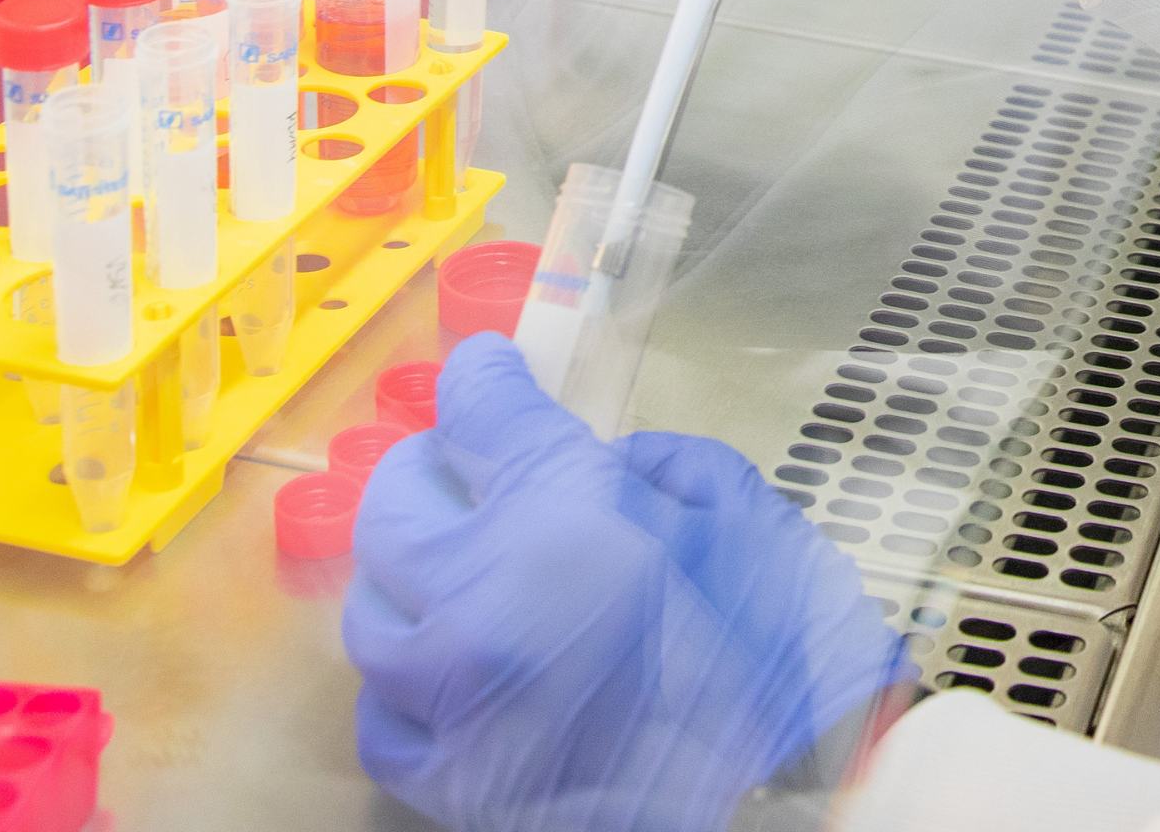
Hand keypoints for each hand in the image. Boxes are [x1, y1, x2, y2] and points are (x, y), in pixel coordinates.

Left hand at [344, 336, 909, 831]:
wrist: (787, 792)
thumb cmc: (783, 645)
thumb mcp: (746, 512)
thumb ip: (663, 467)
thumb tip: (607, 470)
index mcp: (559, 512)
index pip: (481, 414)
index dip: (479, 379)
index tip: (483, 369)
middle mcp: (478, 596)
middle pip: (395, 507)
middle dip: (424, 472)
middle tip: (457, 468)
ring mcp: (451, 696)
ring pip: (372, 614)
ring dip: (408, 578)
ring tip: (449, 572)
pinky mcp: (447, 781)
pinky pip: (382, 718)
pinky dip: (404, 685)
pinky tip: (444, 671)